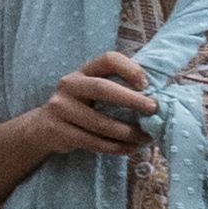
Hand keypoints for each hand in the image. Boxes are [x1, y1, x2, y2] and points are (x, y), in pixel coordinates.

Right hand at [28, 51, 163, 161]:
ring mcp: (61, 108)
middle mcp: (69, 85)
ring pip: (100, 123)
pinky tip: (130, 148)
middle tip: (153, 109)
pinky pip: (94, 142)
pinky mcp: (60, 131)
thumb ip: (119, 87)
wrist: (45, 127)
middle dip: (131, 100)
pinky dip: (116, 148)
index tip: (147, 84)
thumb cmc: (82, 106)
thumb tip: (162, 94)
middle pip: (102, 88)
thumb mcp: (93, 90)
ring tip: (147, 138)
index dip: (130, 69)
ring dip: (128, 133)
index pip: (108, 59)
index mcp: (83, 72)